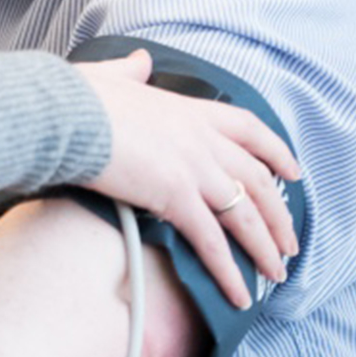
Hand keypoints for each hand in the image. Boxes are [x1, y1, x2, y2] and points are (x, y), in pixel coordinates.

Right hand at [75, 50, 300, 307]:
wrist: (62, 114)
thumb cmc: (76, 97)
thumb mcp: (110, 76)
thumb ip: (131, 71)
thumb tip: (141, 60)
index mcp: (189, 111)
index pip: (248, 130)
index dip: (276, 152)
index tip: (293, 173)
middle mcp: (202, 139)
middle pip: (257, 181)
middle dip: (279, 215)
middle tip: (290, 243)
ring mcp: (194, 168)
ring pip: (245, 216)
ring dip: (265, 249)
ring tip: (276, 276)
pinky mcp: (176, 196)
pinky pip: (212, 242)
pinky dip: (229, 272)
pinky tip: (240, 296)